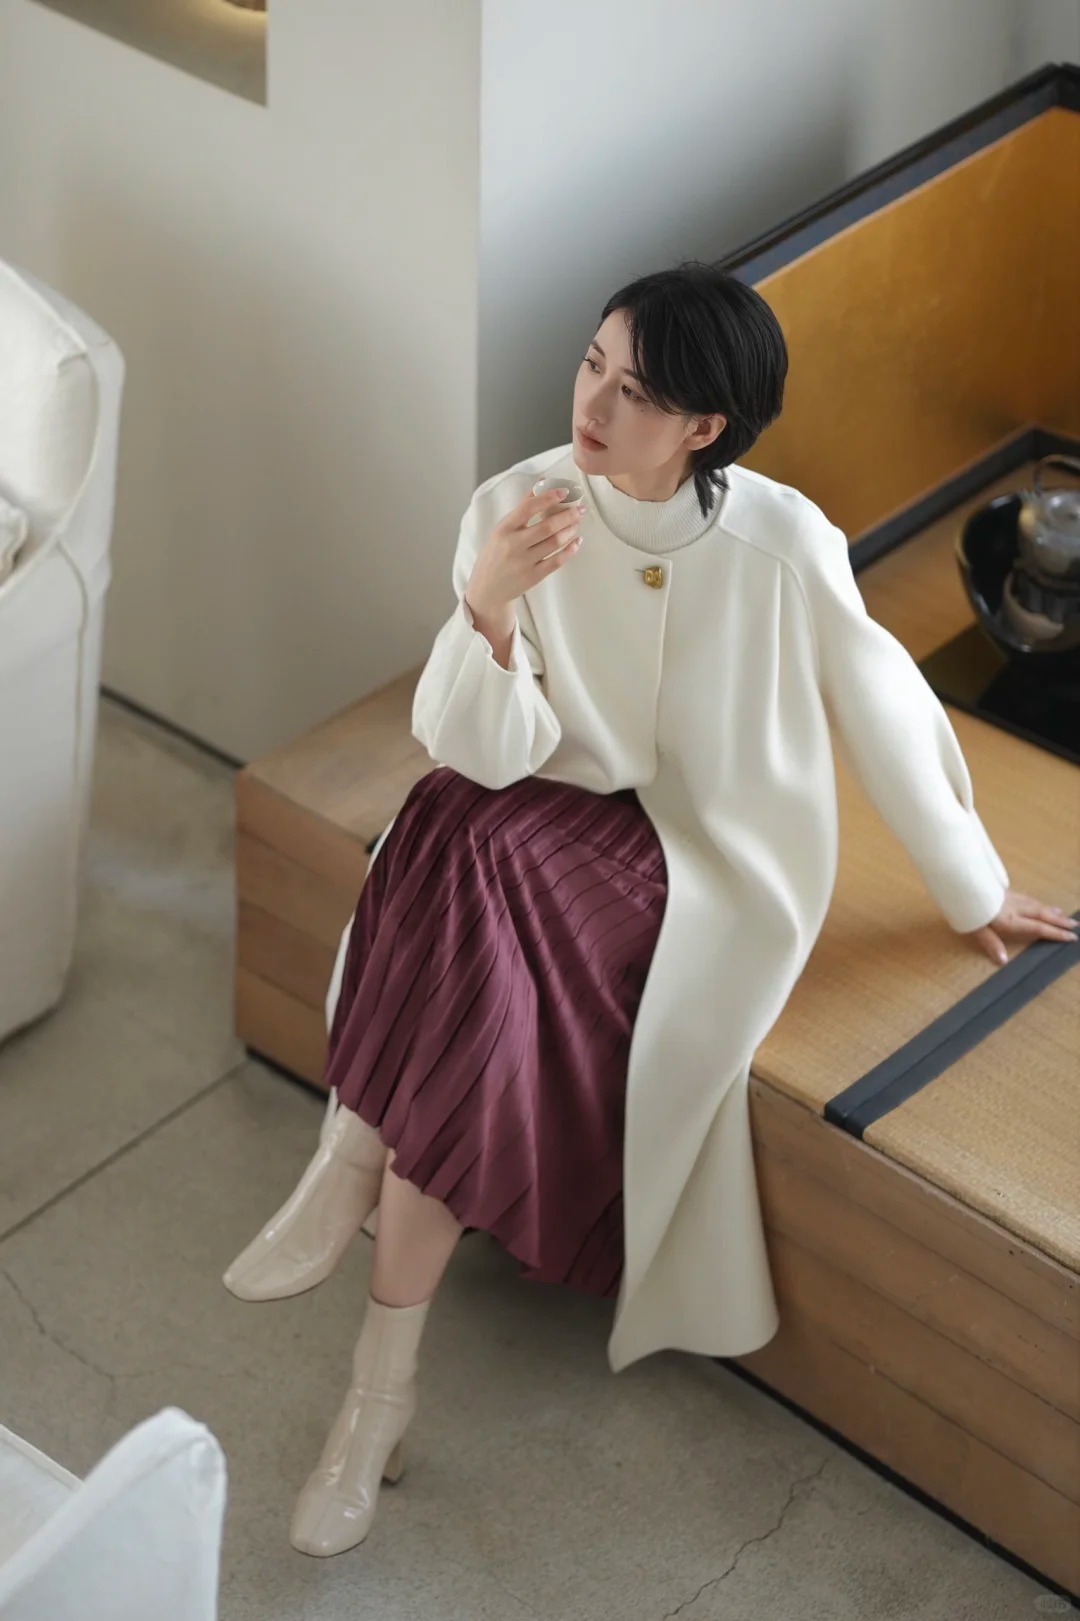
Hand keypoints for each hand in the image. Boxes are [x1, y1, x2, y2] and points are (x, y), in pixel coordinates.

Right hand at [466, 487, 584, 617]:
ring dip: (571, 530)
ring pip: (555, 543)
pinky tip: (576, 541)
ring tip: (577, 523)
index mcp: (504, 529)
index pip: (529, 508)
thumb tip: (541, 482)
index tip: (564, 492)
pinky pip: (557, 561)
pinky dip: (570, 550)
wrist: (487, 589)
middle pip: (548, 526)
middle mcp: (513, 545)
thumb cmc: (496, 554)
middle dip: (568, 515)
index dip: (549, 498)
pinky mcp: (533, 577)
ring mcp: (524, 562)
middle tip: (580, 509)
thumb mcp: (502, 529)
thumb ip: (522, 507)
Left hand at [965, 888, 1077, 965]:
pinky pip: (1026, 897)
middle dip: (1059, 920)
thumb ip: (990, 943)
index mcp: (1009, 919)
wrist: (960, 881)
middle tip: (1074, 924)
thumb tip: (1003, 960)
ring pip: (1035, 903)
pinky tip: (1035, 902)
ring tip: (1061, 913)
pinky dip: (1036, 902)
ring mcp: (1009, 897)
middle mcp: (1014, 908)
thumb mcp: (974, 928)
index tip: (1071, 937)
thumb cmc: (965, 907)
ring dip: (1050, 909)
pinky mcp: (1003, 891)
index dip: (1055, 933)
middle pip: (1041, 914)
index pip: (1037, 927)